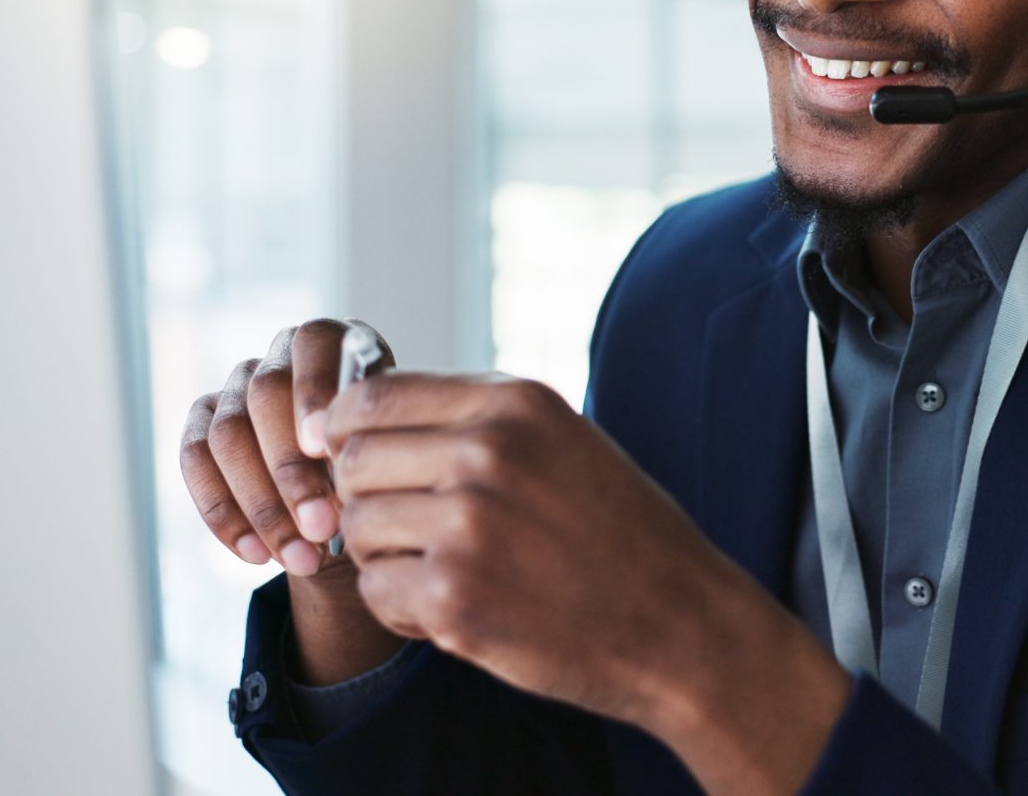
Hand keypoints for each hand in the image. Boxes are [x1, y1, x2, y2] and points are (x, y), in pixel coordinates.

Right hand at [179, 318, 404, 682]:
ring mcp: (235, 387)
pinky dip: (224, 514)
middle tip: (322, 526)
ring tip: (301, 558)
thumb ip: (369, 446)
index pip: (314, 344)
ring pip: (227, 435)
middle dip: (291, 470)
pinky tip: (256, 555)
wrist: (352, 494)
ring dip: (262, 506)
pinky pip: (195, 461)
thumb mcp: (389, 448)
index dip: (316, 393)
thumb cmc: (381, 461)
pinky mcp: (202, 423)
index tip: (328, 450)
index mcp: (333, 341)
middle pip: (264, 395)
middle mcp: (278, 354)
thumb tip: (339, 476)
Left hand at [321, 372, 849, 794]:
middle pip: (354, 462)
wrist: (682, 628)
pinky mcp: (455, 599)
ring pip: (356, 529)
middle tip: (410, 533)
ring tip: (441, 574)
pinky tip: (453, 613)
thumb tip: (364, 413)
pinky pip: (374, 593)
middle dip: (366, 499)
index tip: (353, 461)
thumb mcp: (562, 441)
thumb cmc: (621, 536)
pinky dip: (401, 610)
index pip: (372, 398)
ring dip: (384, 558)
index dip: (346, 433)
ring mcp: (468, 526)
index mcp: (514, 404)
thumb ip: (478, 421)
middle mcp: (487, 453)